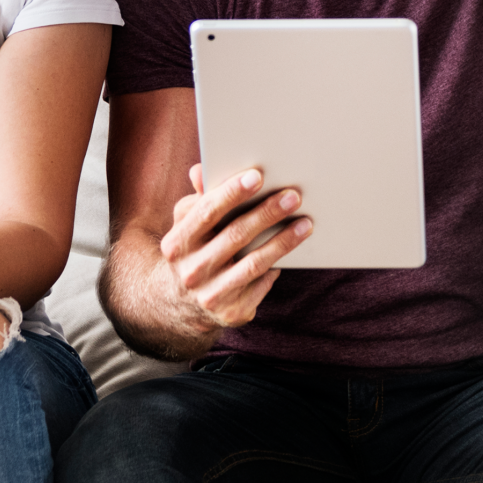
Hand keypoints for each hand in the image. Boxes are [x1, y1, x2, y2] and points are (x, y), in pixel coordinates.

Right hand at [155, 164, 312, 331]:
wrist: (182, 303)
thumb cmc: (193, 250)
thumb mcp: (188, 224)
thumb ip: (199, 198)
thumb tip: (200, 170)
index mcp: (177, 243)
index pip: (206, 212)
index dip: (232, 192)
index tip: (257, 176)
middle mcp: (191, 272)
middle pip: (235, 236)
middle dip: (266, 213)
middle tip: (293, 196)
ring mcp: (211, 295)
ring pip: (254, 263)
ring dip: (283, 241)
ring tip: (305, 223)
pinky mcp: (231, 312)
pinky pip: (261, 284)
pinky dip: (277, 266)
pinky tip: (295, 250)